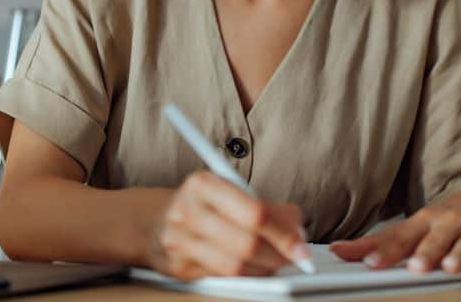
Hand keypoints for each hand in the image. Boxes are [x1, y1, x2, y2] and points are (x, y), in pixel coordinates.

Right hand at [145, 171, 310, 278]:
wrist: (159, 220)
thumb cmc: (205, 205)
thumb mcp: (232, 192)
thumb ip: (267, 208)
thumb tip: (298, 228)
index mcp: (202, 184)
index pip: (254, 213)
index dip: (283, 234)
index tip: (301, 247)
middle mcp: (185, 210)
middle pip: (245, 243)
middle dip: (277, 255)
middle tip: (293, 258)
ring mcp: (177, 241)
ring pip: (234, 266)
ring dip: (263, 269)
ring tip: (275, 264)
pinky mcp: (176, 266)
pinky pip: (221, 277)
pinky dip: (245, 276)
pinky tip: (254, 269)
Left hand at [329, 189, 460, 272]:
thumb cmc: (444, 221)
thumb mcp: (414, 228)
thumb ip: (380, 243)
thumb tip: (338, 250)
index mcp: (423, 222)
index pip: (401, 238)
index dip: (385, 251)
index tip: (370, 263)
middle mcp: (447, 222)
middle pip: (435, 238)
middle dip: (425, 252)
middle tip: (415, 267)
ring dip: (458, 253)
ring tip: (448, 267)